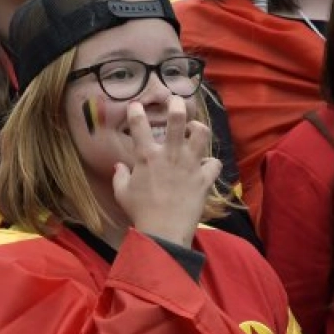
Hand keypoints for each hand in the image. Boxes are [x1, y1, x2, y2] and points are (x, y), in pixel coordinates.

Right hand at [112, 97, 221, 246]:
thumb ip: (119, 177)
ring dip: (199, 128)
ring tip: (194, 130)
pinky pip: (215, 163)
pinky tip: (206, 166)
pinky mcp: (204, 178)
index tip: (136, 105)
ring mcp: (189, 165)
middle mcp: (170, 155)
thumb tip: (118, 166)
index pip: (139, 126)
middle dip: (177, 105)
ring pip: (202, 134)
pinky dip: (211, 163)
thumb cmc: (140, 213)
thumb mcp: (122, 194)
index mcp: (147, 157)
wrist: (164, 232)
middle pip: (177, 119)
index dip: (136, 111)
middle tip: (176, 102)